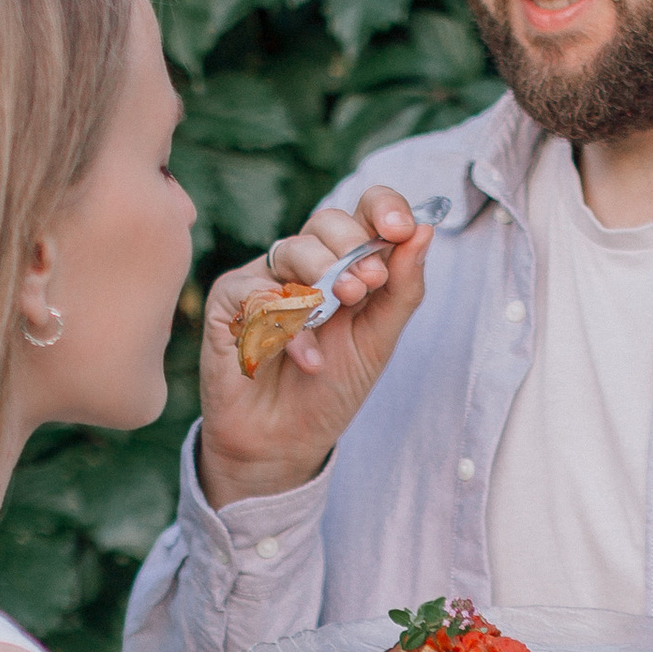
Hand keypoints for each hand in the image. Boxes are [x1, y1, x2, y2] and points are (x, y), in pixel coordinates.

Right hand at [197, 183, 433, 512]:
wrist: (283, 443)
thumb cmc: (330, 390)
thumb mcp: (378, 341)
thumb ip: (402, 289)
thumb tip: (424, 231)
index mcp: (345, 264)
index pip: (364, 212)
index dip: (383, 208)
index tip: (401, 229)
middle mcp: (303, 264)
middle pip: (327, 221)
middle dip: (352, 248)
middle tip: (366, 288)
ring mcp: (264, 280)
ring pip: (291, 249)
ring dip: (321, 278)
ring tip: (335, 315)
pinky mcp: (228, 304)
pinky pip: (258, 293)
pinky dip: (288, 326)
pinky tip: (307, 359)